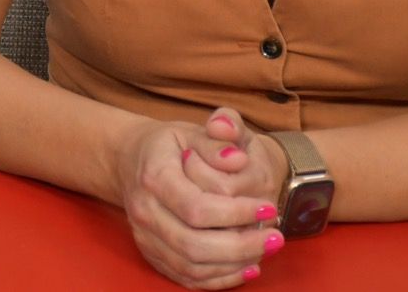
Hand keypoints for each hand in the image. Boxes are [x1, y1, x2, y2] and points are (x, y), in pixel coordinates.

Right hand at [112, 116, 283, 288]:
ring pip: (192, 266)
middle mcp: (144, 211)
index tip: (269, 207)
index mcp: (154, 177)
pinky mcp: (152, 254)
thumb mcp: (191, 131)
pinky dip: (220, 278)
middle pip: (194, 244)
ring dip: (235, 264)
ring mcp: (145, 236)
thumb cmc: (168, 145)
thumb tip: (237, 159)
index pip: (197, 207)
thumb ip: (216, 141)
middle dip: (242, 246)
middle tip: (277, 237)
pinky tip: (247, 267)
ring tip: (266, 250)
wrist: (130, 160)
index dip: (236, 213)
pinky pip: (187, 278)